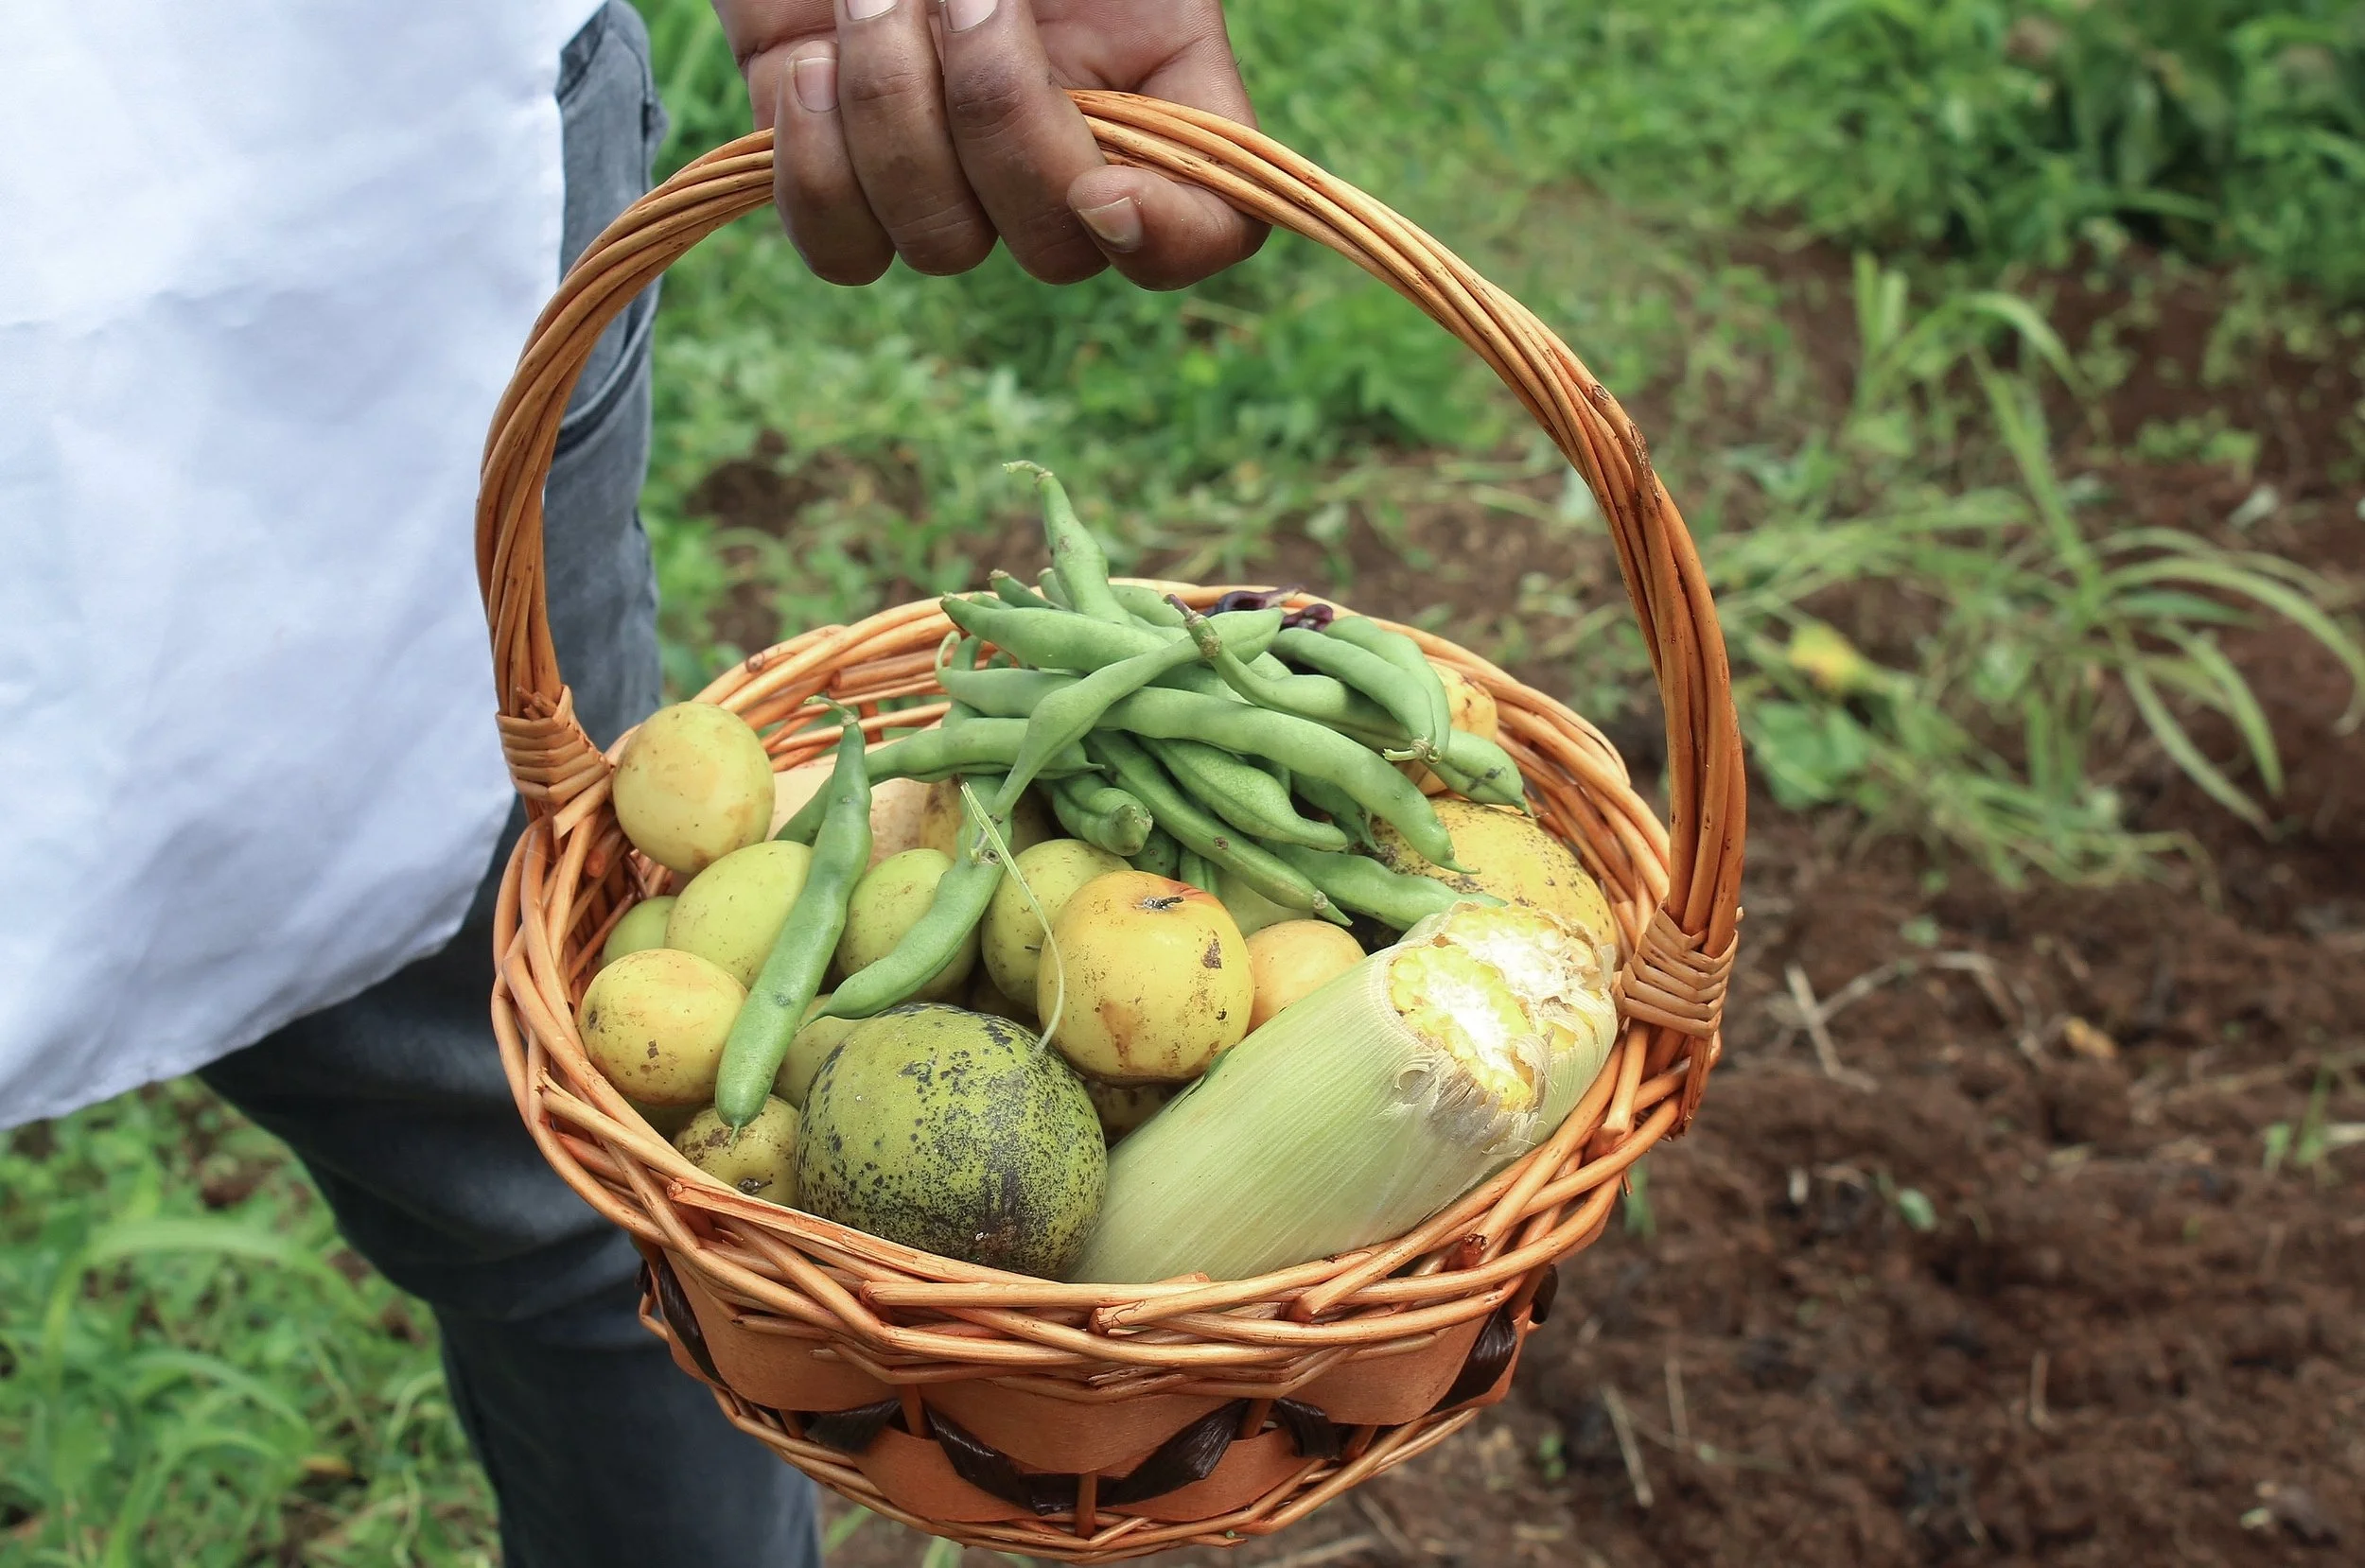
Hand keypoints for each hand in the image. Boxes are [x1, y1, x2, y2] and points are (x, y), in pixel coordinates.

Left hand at [712, 0, 1265, 289]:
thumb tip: (1112, 127)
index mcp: (1153, 71)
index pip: (1212, 222)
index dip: (1169, 239)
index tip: (1102, 190)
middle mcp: (1059, 141)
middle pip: (1058, 247)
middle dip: (997, 118)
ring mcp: (948, 167)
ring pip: (943, 244)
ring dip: (895, 113)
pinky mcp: (840, 169)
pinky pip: (843, 248)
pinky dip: (819, 169)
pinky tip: (808, 67)